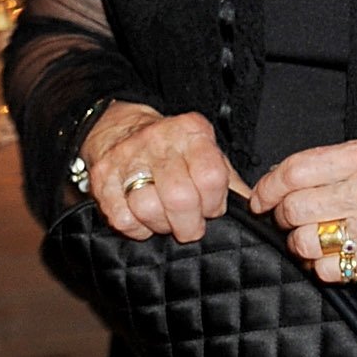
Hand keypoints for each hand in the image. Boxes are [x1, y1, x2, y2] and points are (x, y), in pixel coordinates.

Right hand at [80, 103, 244, 241]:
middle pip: (179, 197)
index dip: (215, 203)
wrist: (119, 128)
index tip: (211, 209)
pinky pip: (122, 218)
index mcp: (192, 132)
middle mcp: (158, 140)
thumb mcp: (206, 154)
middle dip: (189, 224)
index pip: (212, 177)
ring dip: (161, 226)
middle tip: (190, 227)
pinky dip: (136, 228)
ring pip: (148, 208)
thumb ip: (230, 181)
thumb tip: (254, 207)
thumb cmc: (173, 151)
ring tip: (165, 220)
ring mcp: (127, 157)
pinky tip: (143, 219)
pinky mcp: (102, 177)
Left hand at [249, 135, 356, 281]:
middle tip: (289, 215)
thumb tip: (292, 176)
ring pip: (307, 243)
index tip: (262, 195)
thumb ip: (344, 161)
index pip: (295, 171)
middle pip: (295, 209)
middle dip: (282, 215)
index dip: (268, 186)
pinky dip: (322, 265)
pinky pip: (331, 270)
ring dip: (300, 241)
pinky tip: (333, 254)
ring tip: (312, 235)